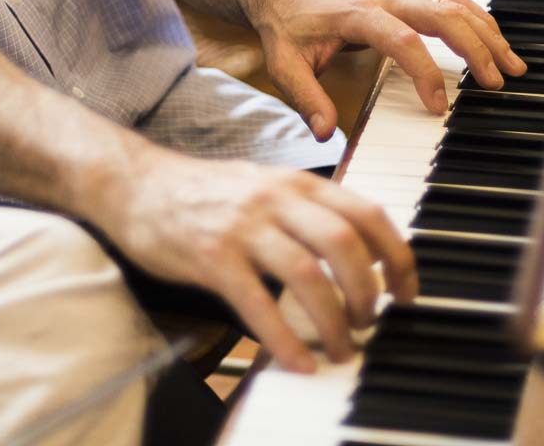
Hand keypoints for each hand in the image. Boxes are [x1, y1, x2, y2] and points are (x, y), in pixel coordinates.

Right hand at [105, 150, 416, 371]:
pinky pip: (258, 304)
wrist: (135, 183)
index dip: (398, 255)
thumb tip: (355, 250)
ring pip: (308, 275)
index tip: (408, 290)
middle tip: (371, 322)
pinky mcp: (212, 257)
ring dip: (335, 321)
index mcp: (296, 182)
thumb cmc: (201, 192)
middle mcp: (276, 199)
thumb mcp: (264, 186)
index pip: (367, 212)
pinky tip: (298, 362)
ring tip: (342, 348)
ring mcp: (243, 227)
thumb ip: (305, 210)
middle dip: (369, 291)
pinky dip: (285, 340)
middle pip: (346, 243)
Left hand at [251, 0, 526, 139]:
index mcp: (358, 15)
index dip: (426, 73)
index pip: (403, 41)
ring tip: (512, 66)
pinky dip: (479, 22)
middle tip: (498, 83)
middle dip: (475, 48)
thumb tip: (325, 133)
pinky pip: (453, 3)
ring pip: (455, 5)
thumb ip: (306, 99)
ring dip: (487, 33)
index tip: (439, 107)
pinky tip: (496, 44)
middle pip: (443, 15)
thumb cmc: (287, 27)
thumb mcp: (284, 65)